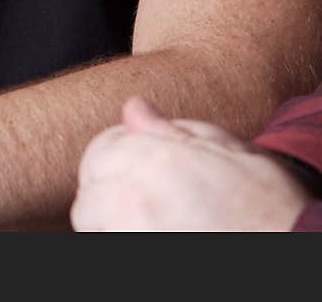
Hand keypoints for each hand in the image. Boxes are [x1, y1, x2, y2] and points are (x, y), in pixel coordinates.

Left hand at [70, 96, 311, 231]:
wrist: (293, 247)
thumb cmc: (267, 202)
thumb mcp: (226, 148)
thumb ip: (172, 130)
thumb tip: (133, 109)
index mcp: (155, 160)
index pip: (100, 153)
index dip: (113, 158)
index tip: (129, 168)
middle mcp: (137, 201)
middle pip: (88, 199)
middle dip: (106, 195)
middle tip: (137, 200)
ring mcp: (135, 239)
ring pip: (94, 229)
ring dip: (109, 226)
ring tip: (145, 223)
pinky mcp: (144, 273)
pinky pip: (109, 249)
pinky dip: (118, 241)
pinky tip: (153, 237)